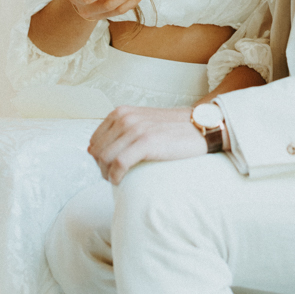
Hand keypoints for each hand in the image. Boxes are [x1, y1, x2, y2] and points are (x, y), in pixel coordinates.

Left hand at [88, 106, 206, 183]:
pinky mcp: (146, 142)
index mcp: (123, 112)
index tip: (108, 167)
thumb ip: (122, 130)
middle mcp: (126, 118)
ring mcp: (136, 129)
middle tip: (112, 177)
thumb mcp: (142, 121)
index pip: (94, 140)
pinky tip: (120, 181)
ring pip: (105, 159)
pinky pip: (119, 164)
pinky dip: (115, 177)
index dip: (98, 157)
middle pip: (97, 151)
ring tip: (117, 180)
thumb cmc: (172, 129)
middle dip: (101, 168)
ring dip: (106, 174)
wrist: (200, 127)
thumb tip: (94, 149)